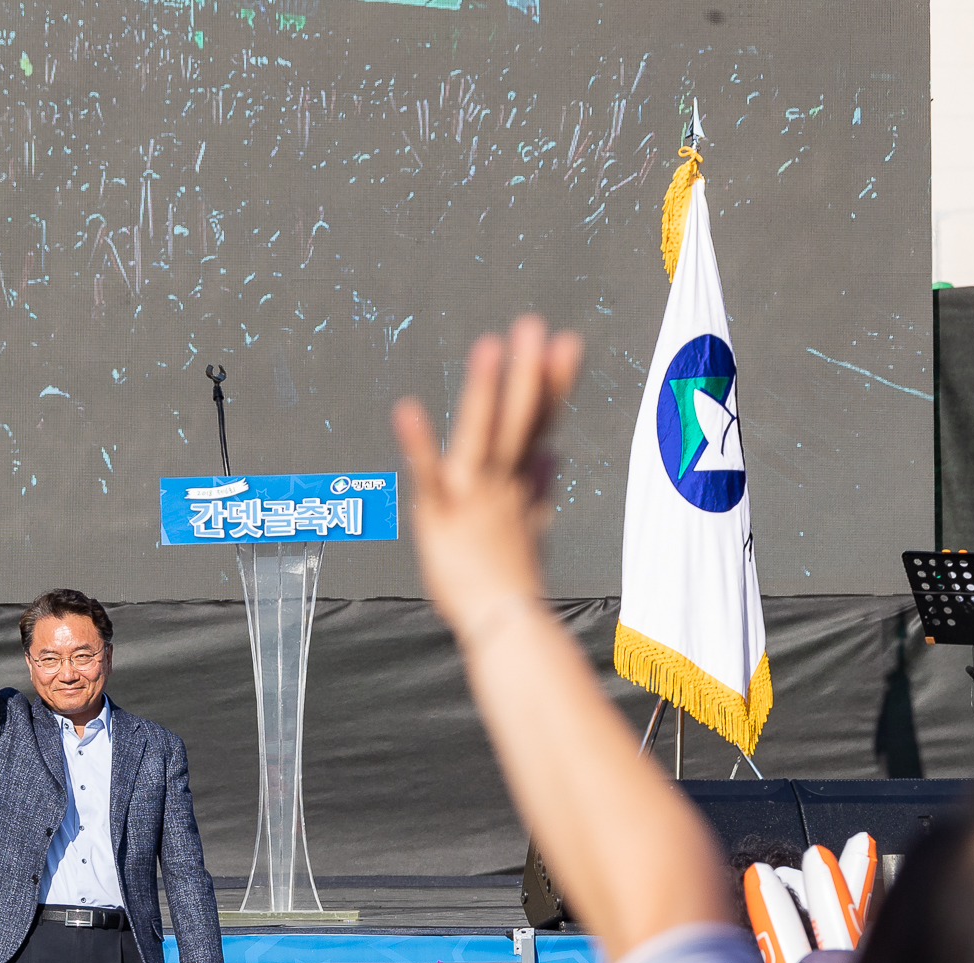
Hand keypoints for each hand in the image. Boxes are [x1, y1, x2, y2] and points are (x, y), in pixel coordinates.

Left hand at [391, 318, 584, 642]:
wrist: (505, 628)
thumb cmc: (512, 580)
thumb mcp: (532, 526)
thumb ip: (540, 486)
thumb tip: (554, 454)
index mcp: (520, 482)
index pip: (542, 422)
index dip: (553, 382)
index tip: (567, 341)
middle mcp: (501, 483)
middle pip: (519, 420)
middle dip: (527, 373)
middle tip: (534, 324)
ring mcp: (473, 498)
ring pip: (481, 437)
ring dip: (485, 391)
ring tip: (489, 345)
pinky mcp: (440, 518)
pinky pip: (429, 475)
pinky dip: (418, 443)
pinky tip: (405, 408)